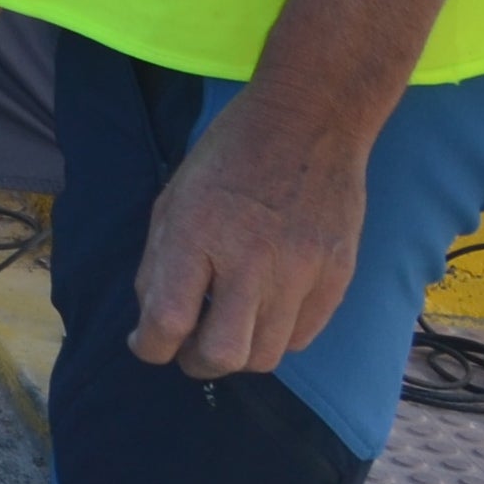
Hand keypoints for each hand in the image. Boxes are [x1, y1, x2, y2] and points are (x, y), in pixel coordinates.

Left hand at [128, 86, 371, 377]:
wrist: (309, 121)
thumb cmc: (229, 156)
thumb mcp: (173, 199)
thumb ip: (159, 264)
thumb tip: (153, 322)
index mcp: (196, 235)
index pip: (167, 323)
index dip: (148, 347)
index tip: (146, 343)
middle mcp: (250, 261)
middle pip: (222, 356)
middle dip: (195, 362)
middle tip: (188, 346)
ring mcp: (301, 272)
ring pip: (267, 357)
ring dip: (239, 353)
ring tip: (228, 327)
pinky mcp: (337, 276)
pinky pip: (303, 336)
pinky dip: (277, 336)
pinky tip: (264, 310)